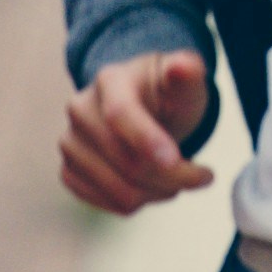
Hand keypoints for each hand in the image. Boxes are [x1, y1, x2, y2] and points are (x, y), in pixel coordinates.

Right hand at [59, 50, 214, 216]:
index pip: (120, 113)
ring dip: (160, 192)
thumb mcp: (185, 82)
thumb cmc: (168, 95)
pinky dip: (141, 202)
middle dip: (174, 176)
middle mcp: (80, 110)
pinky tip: (152, 184)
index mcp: (110, 80)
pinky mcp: (69, 171)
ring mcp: (70, 143)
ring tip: (176, 177)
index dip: (146, 139)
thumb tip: (183, 67)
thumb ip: (188, 75)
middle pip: (128, 163)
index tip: (176, 159)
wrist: (144, 108)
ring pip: (121, 192)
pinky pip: (110, 204)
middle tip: (202, 174)